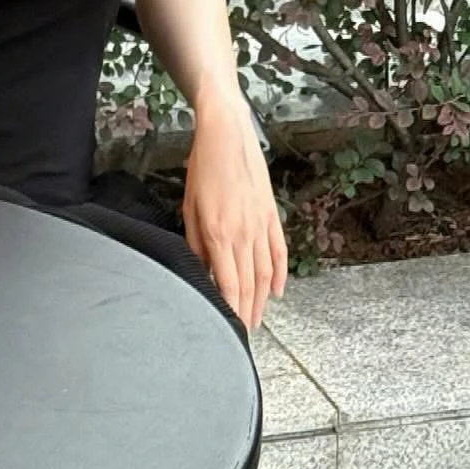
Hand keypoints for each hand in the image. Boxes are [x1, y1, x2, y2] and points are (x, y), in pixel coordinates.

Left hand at [181, 92, 287, 331]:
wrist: (226, 135)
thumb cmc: (202, 168)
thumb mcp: (189, 207)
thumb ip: (195, 243)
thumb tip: (201, 270)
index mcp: (218, 233)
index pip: (227, 284)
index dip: (230, 310)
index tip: (229, 329)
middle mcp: (243, 233)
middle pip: (248, 284)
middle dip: (246, 312)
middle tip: (244, 333)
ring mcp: (261, 224)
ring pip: (265, 273)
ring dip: (262, 299)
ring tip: (258, 319)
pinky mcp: (272, 214)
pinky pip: (279, 251)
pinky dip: (280, 274)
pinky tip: (278, 291)